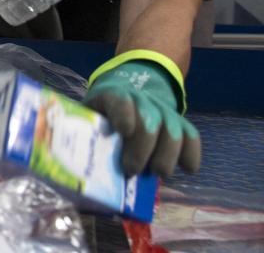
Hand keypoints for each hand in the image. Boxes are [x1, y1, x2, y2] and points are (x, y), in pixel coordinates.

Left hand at [84, 58, 199, 176]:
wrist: (125, 95)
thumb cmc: (101, 115)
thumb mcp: (87, 117)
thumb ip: (85, 134)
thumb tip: (78, 164)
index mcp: (112, 95)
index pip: (119, 100)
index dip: (123, 114)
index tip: (124, 131)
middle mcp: (140, 100)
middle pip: (149, 119)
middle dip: (142, 148)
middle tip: (131, 170)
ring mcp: (162, 110)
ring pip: (173, 129)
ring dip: (166, 155)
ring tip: (157, 173)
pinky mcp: (178, 123)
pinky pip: (191, 135)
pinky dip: (191, 153)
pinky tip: (188, 168)